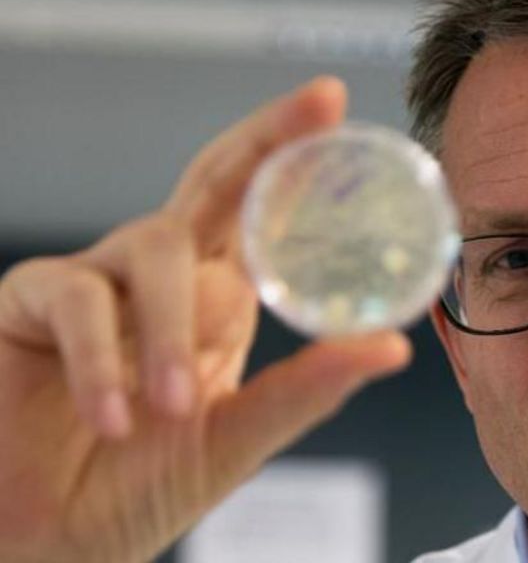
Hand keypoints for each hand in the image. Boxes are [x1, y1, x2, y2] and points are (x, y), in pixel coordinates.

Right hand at [0, 77, 411, 562]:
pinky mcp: (27, 303)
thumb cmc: (136, 486)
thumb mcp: (237, 437)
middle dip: (267, 140)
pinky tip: (113, 416)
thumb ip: (307, 388)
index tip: (335, 108)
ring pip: (153, 246)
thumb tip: (392, 346)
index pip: (260, 210)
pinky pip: (74, 297)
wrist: (49, 540)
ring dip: (170, 327)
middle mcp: (162, 277)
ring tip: (170, 407)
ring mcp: (96, 282)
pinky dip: (102, 360)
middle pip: (214, 183)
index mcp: (217, 299)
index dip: (292, 158)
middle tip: (319, 106)